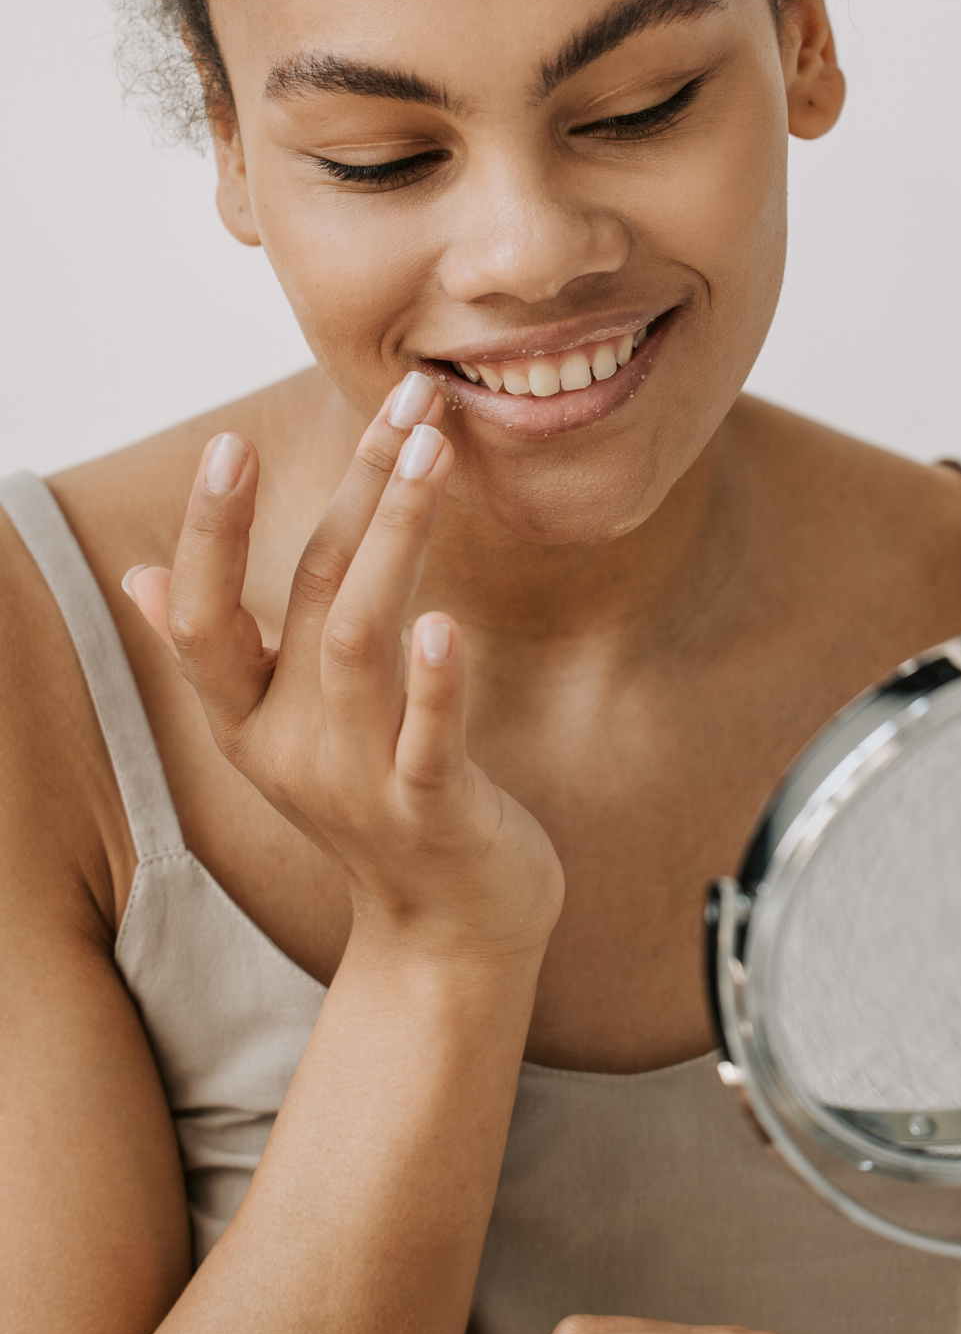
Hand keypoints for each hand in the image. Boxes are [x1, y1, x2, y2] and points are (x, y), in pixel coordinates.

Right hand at [124, 373, 562, 955]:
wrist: (448, 931)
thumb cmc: (375, 805)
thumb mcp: (281, 732)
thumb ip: (224, 654)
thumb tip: (140, 575)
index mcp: (250, 719)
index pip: (203, 618)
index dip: (209, 533)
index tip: (230, 446)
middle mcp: (291, 746)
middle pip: (311, 596)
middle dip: (354, 487)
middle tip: (404, 402)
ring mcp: (360, 780)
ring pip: (363, 642)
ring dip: (397, 538)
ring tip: (431, 454)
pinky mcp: (432, 811)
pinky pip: (427, 740)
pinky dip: (435, 681)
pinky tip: (444, 620)